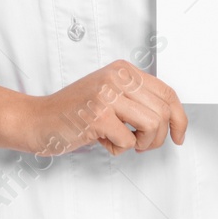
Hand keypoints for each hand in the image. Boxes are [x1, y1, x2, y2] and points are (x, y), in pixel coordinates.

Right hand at [12, 59, 186, 156]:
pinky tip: (104, 142)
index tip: (179, 135)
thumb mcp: (109, 93)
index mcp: (123, 69)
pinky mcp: (98, 116)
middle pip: (163, 112)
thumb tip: (172, 118)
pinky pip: (129, 141)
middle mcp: (116, 77)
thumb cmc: (74, 111)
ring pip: (152, 125)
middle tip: (140, 144)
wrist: (38, 119)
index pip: (167, 92)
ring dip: (142, 144)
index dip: (179, 118)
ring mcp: (106, 95)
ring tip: (123, 142)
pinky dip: (119, 149)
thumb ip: (136, 99)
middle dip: (157, 137)